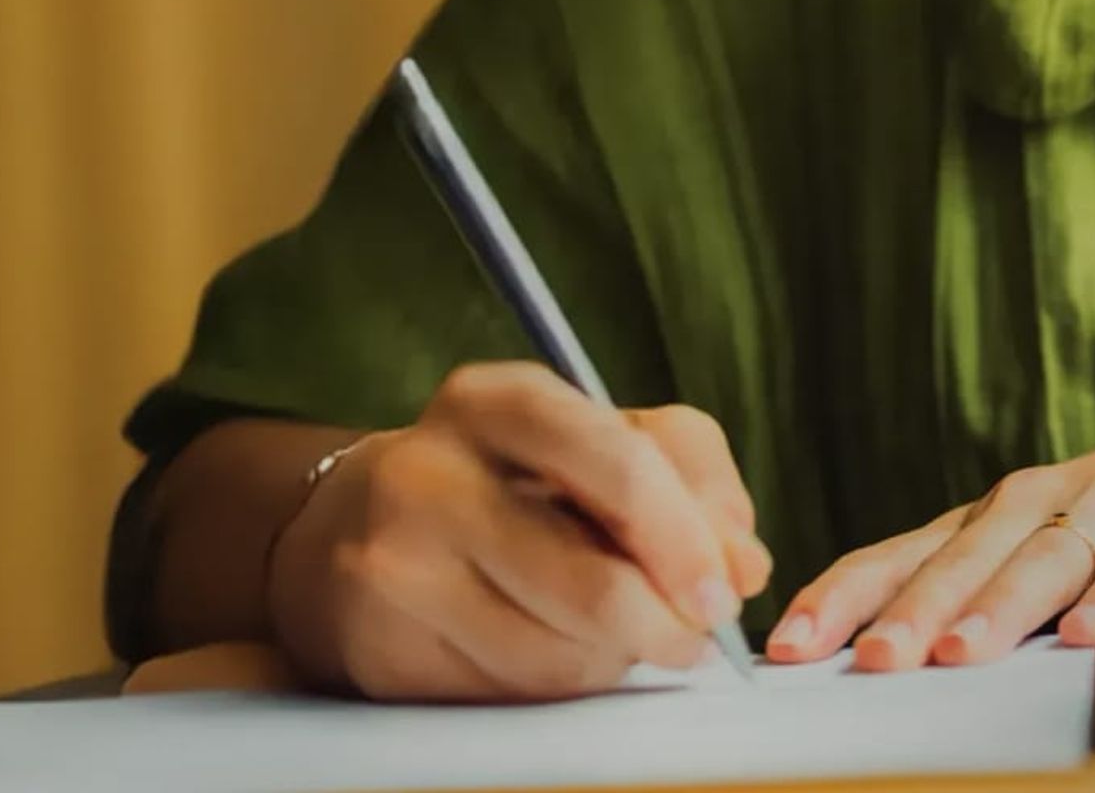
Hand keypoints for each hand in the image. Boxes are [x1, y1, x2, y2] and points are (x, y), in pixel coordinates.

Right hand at [267, 362, 774, 700]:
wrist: (351, 530)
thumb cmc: (505, 477)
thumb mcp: (595, 437)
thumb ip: (689, 475)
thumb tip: (743, 564)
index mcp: (494, 401)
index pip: (615, 462)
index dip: (686, 537)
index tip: (729, 589)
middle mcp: (429, 475)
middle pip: (594, 582)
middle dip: (669, 624)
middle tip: (699, 637)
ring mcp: (395, 567)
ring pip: (562, 655)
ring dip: (614, 656)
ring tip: (606, 624)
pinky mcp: (383, 650)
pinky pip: (515, 694)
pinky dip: (558, 680)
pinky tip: (545, 643)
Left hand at [767, 401, 1094, 670]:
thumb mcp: (1047, 547)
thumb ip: (980, 592)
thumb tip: (878, 657)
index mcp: (999, 516)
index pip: (905, 555)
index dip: (847, 597)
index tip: (792, 644)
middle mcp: (1046, 501)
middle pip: (966, 557)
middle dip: (913, 610)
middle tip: (871, 660)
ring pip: (1049, 556)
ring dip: (1003, 605)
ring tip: (964, 652)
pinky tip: (1093, 633)